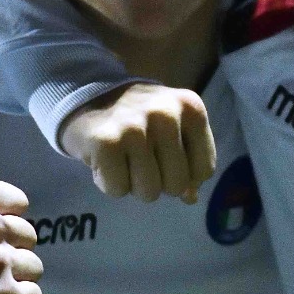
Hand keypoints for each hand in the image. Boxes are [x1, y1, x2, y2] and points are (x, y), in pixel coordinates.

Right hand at [58, 82, 214, 201]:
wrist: (89, 95)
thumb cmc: (140, 118)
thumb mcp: (173, 130)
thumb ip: (188, 162)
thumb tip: (191, 197)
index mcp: (191, 108)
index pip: (204, 170)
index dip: (184, 174)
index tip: (166, 158)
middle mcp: (166, 114)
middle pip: (177, 185)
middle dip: (158, 182)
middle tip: (141, 159)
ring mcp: (135, 127)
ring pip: (148, 192)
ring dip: (133, 184)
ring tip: (124, 158)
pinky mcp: (105, 143)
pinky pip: (118, 190)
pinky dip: (109, 183)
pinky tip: (106, 161)